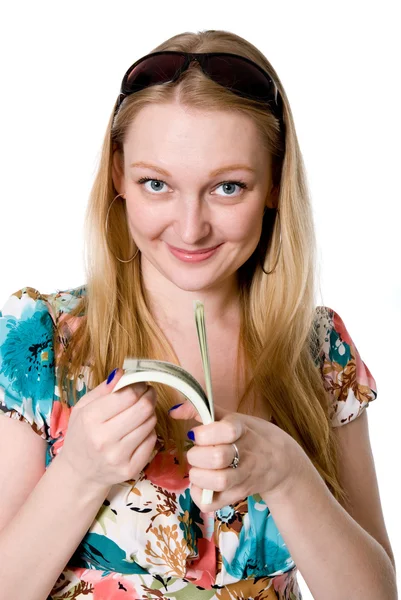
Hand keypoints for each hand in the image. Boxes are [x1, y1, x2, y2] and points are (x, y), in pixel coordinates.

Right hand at [59, 369, 157, 490]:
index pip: (127, 395)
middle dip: (149, 396)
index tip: (140, 383)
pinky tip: (139, 430)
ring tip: (140, 412)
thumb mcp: (83, 408)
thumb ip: (103, 389)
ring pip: (150, 423)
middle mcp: (104, 439)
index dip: (139, 385)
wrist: (79, 474)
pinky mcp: (131, 469)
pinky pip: (152, 441)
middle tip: (148, 393)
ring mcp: (118, 456)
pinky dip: (148, 431)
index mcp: (90, 419)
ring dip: (149, 413)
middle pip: (143, 408)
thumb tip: (123, 372)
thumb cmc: (81, 435)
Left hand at [169, 400, 307, 510]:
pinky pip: (212, 504)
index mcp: (243, 430)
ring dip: (198, 476)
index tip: (195, 434)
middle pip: (217, 457)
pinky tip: (200, 484)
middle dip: (196, 455)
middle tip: (196, 453)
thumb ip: (202, 410)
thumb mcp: (233, 418)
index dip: (204, 433)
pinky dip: (199, 495)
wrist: (283, 462)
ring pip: (217, 481)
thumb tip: (173, 410)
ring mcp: (243, 477)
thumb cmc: (252, 435)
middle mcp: (246, 454)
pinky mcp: (238, 496)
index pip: (226, 431)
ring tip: (198, 469)